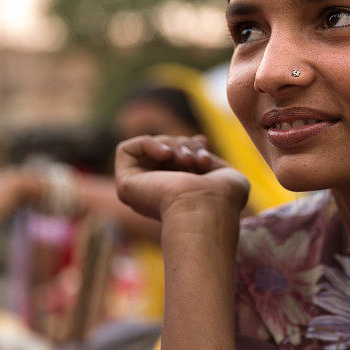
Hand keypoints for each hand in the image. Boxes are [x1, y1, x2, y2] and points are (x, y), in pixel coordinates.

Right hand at [115, 135, 249, 222]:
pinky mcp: (125, 186)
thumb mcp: (223, 172)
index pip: (177, 158)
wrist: (208, 208)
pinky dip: (150, 143)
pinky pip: (127, 150)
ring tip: (188, 161)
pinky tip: (166, 155)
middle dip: (185, 145)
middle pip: (166, 150)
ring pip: (150, 149)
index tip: (204, 144)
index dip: (190, 145)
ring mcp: (140, 191)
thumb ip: (209, 159)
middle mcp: (157, 195)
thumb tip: (199, 141)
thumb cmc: (223, 198)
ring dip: (173, 145)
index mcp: (179, 196)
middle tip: (196, 159)